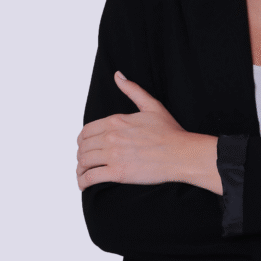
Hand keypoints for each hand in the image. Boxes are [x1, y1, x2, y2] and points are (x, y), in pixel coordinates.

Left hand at [77, 72, 194, 189]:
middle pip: (83, 147)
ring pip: (84, 162)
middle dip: (80, 155)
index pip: (86, 131)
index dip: (82, 140)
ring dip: (79, 169)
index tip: (84, 147)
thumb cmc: (170, 133)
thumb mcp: (151, 106)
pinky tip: (84, 184)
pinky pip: (91, 177)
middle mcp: (111, 137)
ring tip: (82, 175)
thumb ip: (132, 90)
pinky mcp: (118, 173)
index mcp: (116, 121)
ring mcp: (113, 155)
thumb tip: (118, 76)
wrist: (181, 153)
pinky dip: (83, 182)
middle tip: (84, 162)